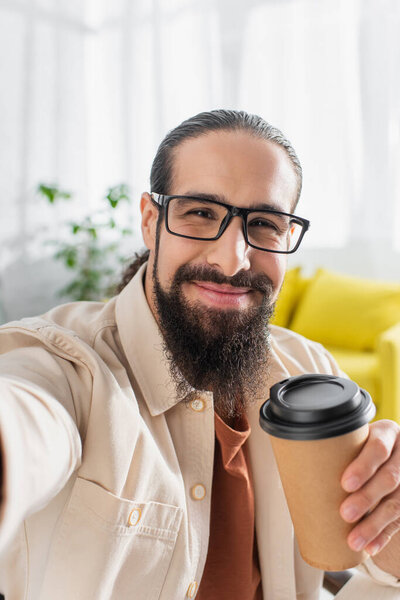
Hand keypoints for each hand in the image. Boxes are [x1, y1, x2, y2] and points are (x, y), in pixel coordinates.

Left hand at [340, 420, 399, 558]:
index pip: (379, 448)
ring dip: (374, 524)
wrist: (385, 451)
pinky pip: (399, 521)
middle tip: (345, 513)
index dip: (364, 466)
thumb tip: (292, 464)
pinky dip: (383, 536)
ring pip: (397, 502)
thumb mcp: (351, 436)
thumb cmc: (357, 444)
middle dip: (367, 498)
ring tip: (354, 540)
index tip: (344, 483)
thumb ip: (334, 446)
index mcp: (387, 433)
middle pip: (390, 477)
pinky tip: (370, 547)